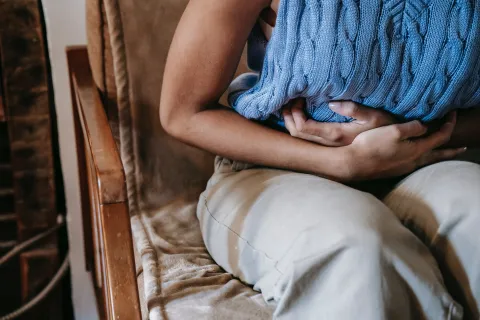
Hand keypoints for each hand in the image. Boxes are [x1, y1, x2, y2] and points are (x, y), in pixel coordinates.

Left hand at [282, 99, 394, 145]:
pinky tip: (301, 115)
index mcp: (336, 135)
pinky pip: (307, 139)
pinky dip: (299, 126)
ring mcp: (329, 147)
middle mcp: (328, 144)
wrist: (394, 148)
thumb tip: (331, 104)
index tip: (297, 98)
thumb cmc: (387, 129)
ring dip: (291, 122)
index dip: (294, 114)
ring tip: (291, 106)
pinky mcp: (331, 146)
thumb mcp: (375, 116)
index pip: (303, 128)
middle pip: (296, 134)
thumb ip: (354, 109)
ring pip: (300, 139)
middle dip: (288, 117)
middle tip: (288, 100)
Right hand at [344, 111, 466, 179]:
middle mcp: (413, 161)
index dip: (449, 124)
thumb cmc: (372, 145)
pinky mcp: (393, 170)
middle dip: (451, 150)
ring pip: (426, 161)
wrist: (354, 163)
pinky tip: (416, 157)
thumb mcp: (394, 130)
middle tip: (463, 148)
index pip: (440, 137)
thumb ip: (413, 127)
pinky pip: (414, 163)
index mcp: (417, 150)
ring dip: (437, 155)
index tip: (452, 114)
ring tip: (441, 153)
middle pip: (438, 155)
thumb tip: (423, 126)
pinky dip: (422, 158)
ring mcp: (403, 168)